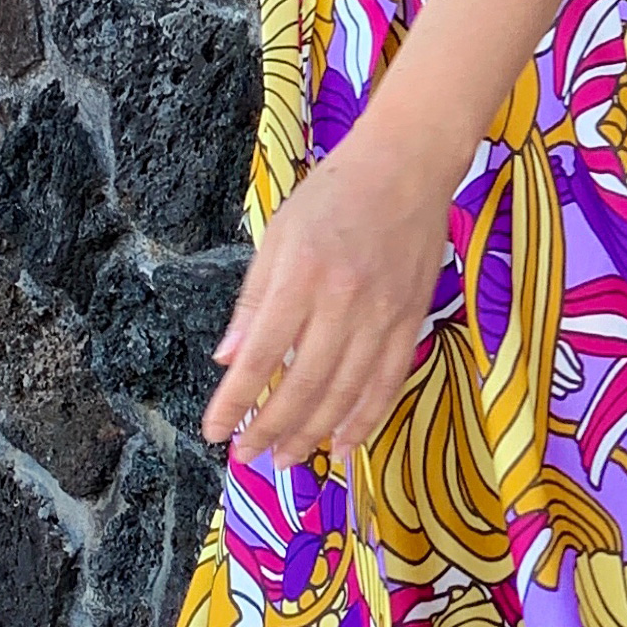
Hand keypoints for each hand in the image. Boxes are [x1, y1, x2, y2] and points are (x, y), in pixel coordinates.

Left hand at [201, 122, 455, 468]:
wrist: (407, 167)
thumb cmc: (333, 194)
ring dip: (311, 434)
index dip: (235, 400)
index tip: (214, 431)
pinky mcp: (411, 320)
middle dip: (269, 428)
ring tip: (285, 460)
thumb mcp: (278, 235)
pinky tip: (342, 446)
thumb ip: (254, 300)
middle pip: (302, 384)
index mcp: (301, 276)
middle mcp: (343, 301)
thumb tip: (228, 358)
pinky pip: (387, 383)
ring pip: (345, 393)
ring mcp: (383, 314)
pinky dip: (365, 420)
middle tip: (246, 458)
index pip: (261, 355)